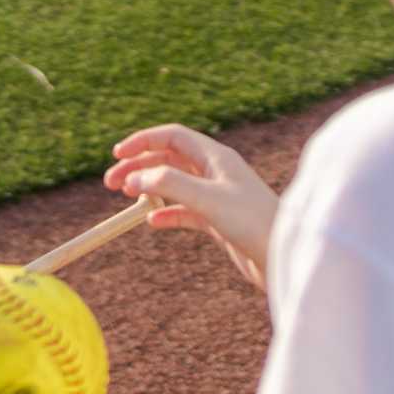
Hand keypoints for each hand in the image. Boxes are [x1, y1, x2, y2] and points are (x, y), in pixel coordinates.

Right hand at [103, 124, 277, 290]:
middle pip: (169, 159)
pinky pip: (184, 211)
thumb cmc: (253, 222)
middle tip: (110, 182)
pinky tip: (153, 223)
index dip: (143, 141)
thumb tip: (134, 177)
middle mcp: (216, 173)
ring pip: (174, 185)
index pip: (172, 136)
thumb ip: (170, 184)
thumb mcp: (208, 199)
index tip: (116, 154)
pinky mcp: (218, 220)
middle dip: (139, 166)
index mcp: (216, 157)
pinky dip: (166, 214)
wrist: (283, 257)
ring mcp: (217, 196)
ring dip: (149, 188)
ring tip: (125, 197)